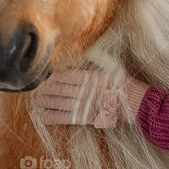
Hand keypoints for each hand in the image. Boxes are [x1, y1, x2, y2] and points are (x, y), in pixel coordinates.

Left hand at [34, 65, 149, 127]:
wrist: (130, 103)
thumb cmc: (122, 84)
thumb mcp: (113, 66)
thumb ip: (100, 58)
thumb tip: (91, 50)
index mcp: (89, 77)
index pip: (65, 75)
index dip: (54, 76)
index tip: (50, 77)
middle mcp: (83, 91)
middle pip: (58, 89)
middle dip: (46, 89)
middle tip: (39, 90)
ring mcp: (82, 105)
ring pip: (57, 102)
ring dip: (45, 101)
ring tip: (38, 100)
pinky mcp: (82, 118)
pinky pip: (62, 117)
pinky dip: (51, 117)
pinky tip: (44, 115)